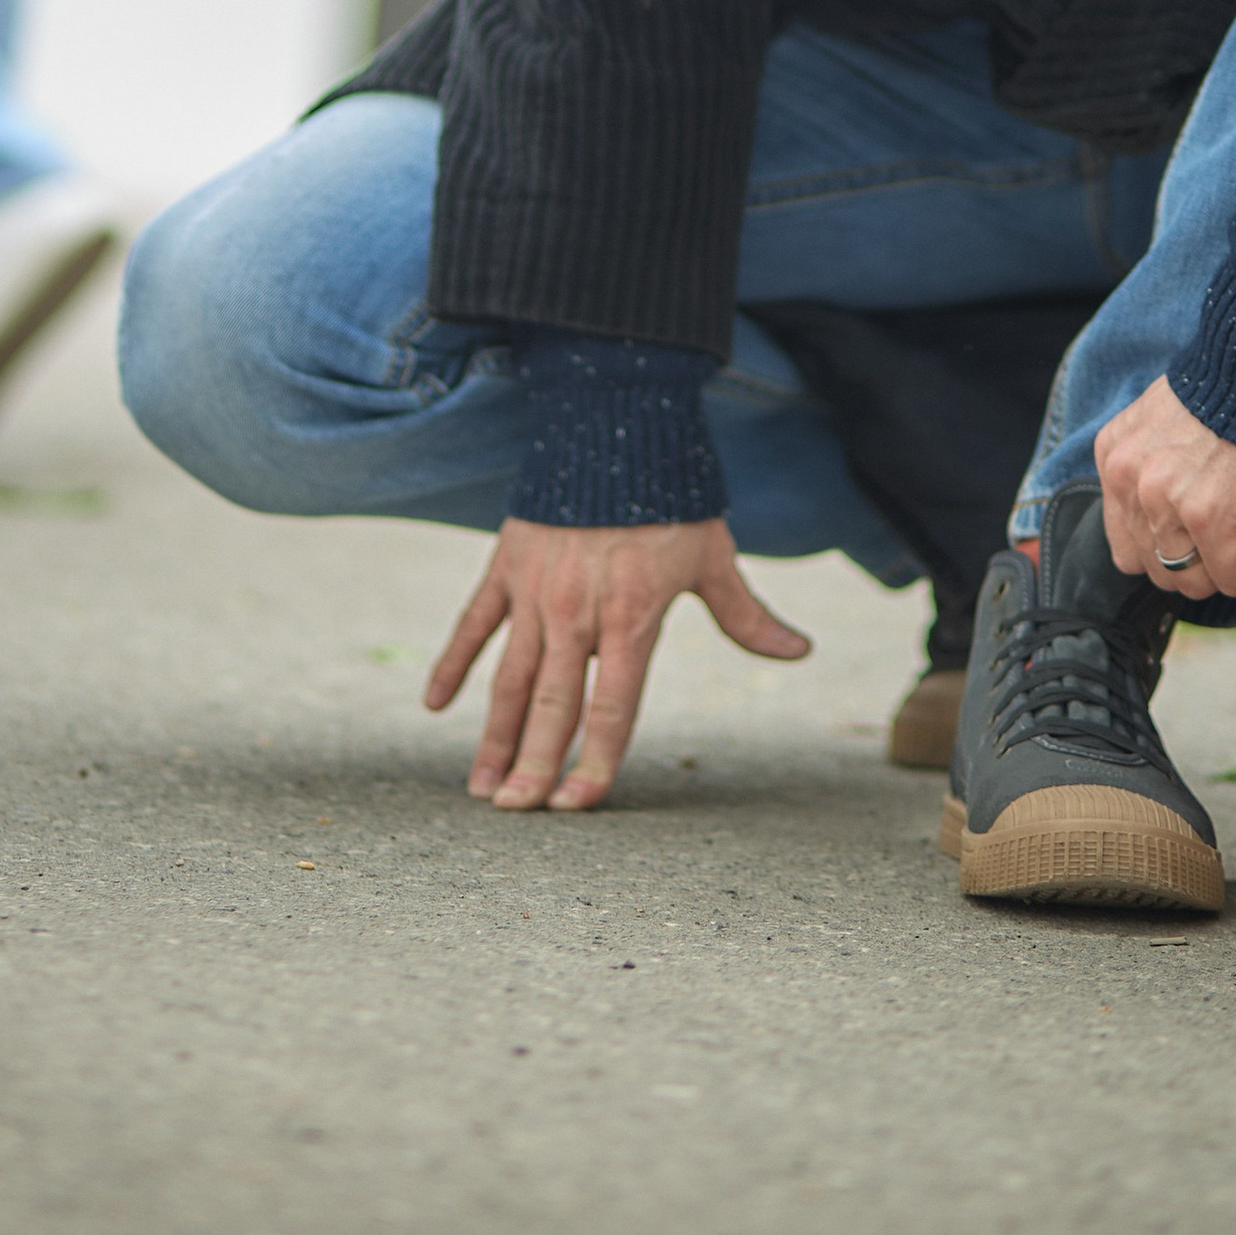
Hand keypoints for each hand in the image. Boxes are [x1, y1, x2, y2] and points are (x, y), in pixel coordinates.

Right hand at [424, 516, 809, 811]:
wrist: (616, 420)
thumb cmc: (673, 496)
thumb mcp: (714, 556)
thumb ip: (748, 615)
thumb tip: (800, 651)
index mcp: (631, 618)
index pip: (612, 709)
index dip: (595, 762)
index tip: (577, 807)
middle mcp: (578, 613)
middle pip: (553, 706)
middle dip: (534, 765)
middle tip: (515, 814)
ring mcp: (535, 591)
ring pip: (510, 678)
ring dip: (493, 735)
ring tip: (479, 788)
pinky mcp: (506, 565)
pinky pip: (472, 625)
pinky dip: (451, 664)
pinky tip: (435, 707)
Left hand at [1095, 375, 1235, 600]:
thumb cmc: (1230, 394)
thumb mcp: (1163, 427)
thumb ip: (1153, 477)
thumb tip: (1169, 546)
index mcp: (1113, 458)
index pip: (1128, 549)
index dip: (1178, 544)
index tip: (1210, 512)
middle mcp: (1128, 480)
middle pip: (1160, 571)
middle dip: (1206, 555)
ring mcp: (1164, 500)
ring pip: (1197, 582)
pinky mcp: (1209, 516)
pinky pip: (1234, 577)